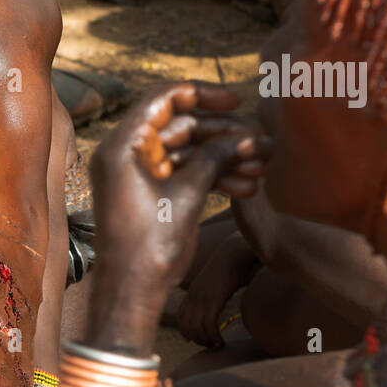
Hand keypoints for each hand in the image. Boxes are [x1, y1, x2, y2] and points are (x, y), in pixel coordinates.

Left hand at [92, 82, 267, 289]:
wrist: (132, 292)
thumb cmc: (149, 245)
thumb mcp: (188, 195)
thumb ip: (216, 158)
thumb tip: (249, 137)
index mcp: (123, 146)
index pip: (163, 99)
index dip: (202, 94)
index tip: (237, 101)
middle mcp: (127, 154)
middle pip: (181, 127)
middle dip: (224, 135)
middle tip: (263, 144)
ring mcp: (139, 173)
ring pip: (189, 152)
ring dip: (225, 158)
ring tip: (262, 167)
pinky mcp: (151, 193)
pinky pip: (186, 173)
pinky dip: (214, 176)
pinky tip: (247, 186)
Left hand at [177, 235, 258, 347]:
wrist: (235, 253)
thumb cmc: (230, 266)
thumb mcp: (215, 281)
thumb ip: (212, 292)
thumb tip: (217, 301)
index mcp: (193, 291)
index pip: (181, 316)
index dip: (184, 330)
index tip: (191, 340)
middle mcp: (193, 296)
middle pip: (186, 326)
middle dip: (196, 339)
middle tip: (208, 345)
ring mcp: (202, 298)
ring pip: (197, 328)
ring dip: (206, 341)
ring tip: (216, 345)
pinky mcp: (213, 300)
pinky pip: (209, 325)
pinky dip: (214, 337)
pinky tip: (221, 341)